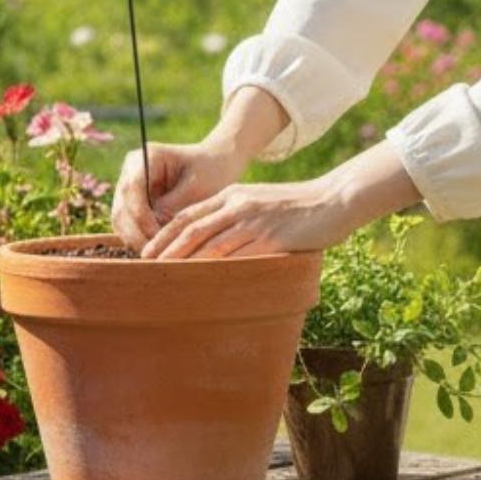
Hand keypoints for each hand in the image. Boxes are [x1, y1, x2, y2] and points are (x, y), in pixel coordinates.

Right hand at [110, 139, 245, 252]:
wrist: (217, 166)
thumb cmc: (211, 172)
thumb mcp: (197, 189)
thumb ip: (172, 209)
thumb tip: (153, 236)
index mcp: (146, 156)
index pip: (132, 189)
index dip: (141, 216)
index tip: (157, 237)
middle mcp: (131, 171)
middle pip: (122, 207)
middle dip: (136, 234)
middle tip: (155, 257)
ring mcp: (129, 190)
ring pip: (121, 221)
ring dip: (136, 241)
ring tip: (157, 258)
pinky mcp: (134, 206)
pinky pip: (129, 228)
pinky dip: (141, 241)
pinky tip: (158, 254)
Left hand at [139, 177, 349, 261]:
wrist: (332, 200)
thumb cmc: (297, 206)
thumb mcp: (259, 201)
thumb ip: (236, 215)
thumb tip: (213, 242)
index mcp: (233, 194)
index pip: (189, 215)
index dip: (165, 234)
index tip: (148, 253)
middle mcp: (238, 205)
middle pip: (192, 230)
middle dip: (166, 252)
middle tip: (147, 271)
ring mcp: (253, 221)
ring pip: (210, 245)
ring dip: (185, 264)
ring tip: (167, 282)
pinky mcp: (270, 238)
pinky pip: (237, 258)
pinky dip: (217, 272)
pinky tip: (203, 285)